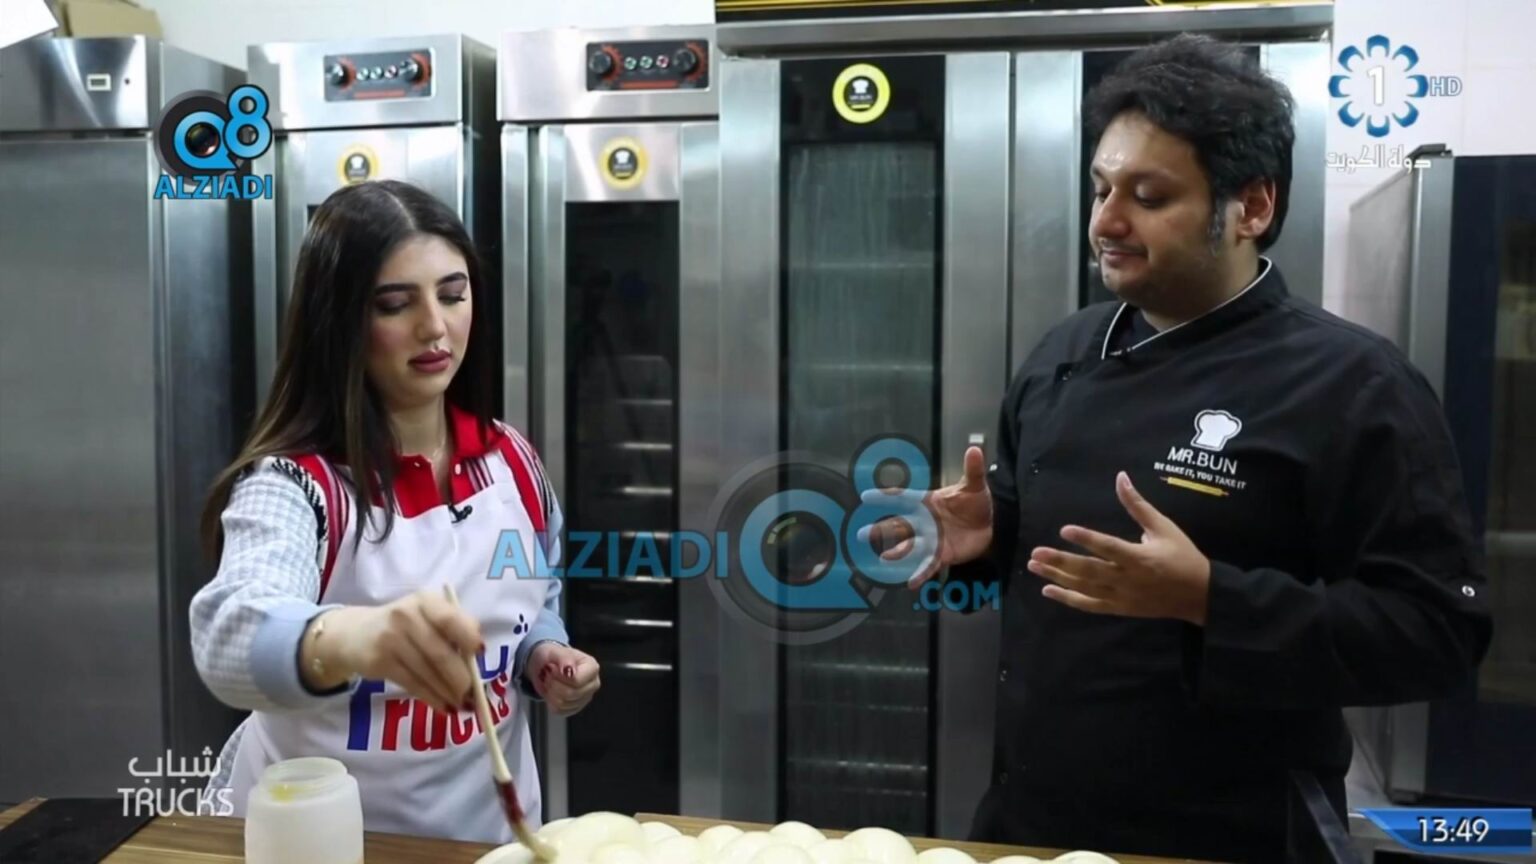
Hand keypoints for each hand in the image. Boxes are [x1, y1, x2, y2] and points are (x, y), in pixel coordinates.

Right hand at [303, 591, 483, 714]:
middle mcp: (407, 617)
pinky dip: (432, 698)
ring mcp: (390, 640)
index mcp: (426, 601)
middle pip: (440, 654)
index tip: (480, 654)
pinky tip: (444, 706)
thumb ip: (452, 628)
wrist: (354, 633)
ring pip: (428, 673)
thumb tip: (478, 657)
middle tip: (474, 695)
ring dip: (448, 693)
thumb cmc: (404, 624)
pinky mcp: (380, 662)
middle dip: (461, 678)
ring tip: (463, 705)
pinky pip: (413, 684)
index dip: (468, 637)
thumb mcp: (426, 615)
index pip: (450, 619)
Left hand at [528, 643, 600, 715]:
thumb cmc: (554, 657)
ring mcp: (585, 698)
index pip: (577, 680)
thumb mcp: (556, 651)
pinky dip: (550, 702)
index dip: (560, 676)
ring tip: (549, 682)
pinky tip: (552, 692)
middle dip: (554, 684)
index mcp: (592, 668)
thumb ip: (564, 658)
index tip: (552, 667)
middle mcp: (593, 684)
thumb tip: (569, 669)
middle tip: (548, 675)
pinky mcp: (575, 708)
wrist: (546, 665)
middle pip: (571, 694)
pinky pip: (560, 711)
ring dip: (551, 693)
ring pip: (564, 704)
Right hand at [856, 445, 993, 587]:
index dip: (886, 497)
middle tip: (861, 534)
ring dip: (897, 552)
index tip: (866, 496)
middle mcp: (924, 522)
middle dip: (881, 530)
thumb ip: (973, 469)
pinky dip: (920, 573)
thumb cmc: (976, 502)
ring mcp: (932, 540)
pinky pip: (929, 564)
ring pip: (910, 546)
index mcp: (927, 502)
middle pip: (899, 526)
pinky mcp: (942, 555)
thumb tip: (975, 448)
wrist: (990, 525)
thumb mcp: (975, 485)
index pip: (904, 498)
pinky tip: (911, 583)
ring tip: (884, 557)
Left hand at [1028, 471, 1211, 624]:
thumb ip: (1138, 505)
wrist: (1199, 595)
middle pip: (1089, 571)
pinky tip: (1048, 590)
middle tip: (1036, 552)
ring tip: (1034, 566)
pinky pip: (1090, 605)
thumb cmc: (1182, 556)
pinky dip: (1068, 599)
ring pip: (1085, 588)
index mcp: (1140, 557)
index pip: (1108, 547)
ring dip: (1058, 578)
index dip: (1087, 539)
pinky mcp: (1119, 608)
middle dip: (1061, 562)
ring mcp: (1121, 596)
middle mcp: (1127, 579)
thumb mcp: (1163, 527)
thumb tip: (1121, 477)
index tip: (1064, 530)